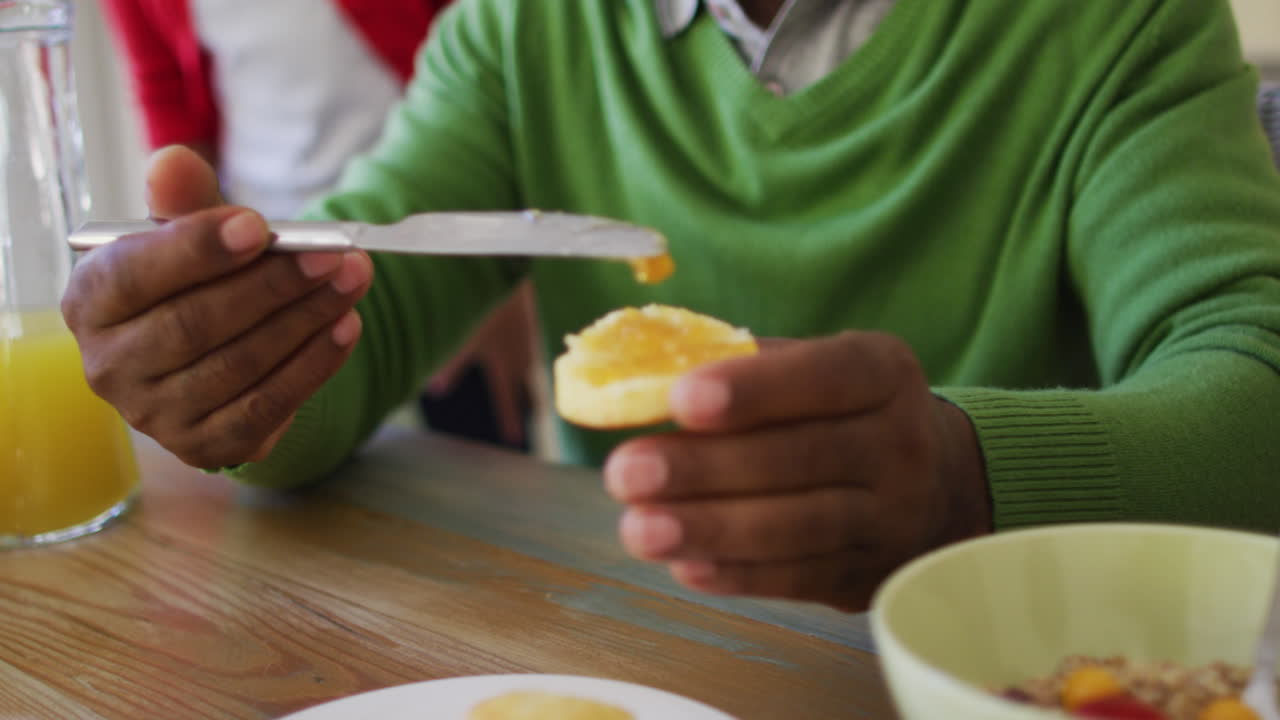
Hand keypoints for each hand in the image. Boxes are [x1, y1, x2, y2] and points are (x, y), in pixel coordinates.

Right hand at [60, 146, 374, 467]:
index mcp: (90, 302)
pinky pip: (267, 406)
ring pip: (238, 365)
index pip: (133, 274)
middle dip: (272, 285)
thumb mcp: (188, 235)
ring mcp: (155, 415)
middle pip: (195, 324)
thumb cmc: (198, 282)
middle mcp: (109, 366)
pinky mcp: (206, 445)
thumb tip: (173, 162)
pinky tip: (347, 327)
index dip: (197, 249)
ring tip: (352, 280)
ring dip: (305, 319)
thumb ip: (184, 202)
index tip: (258, 226)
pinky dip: (315, 365)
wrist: (220, 352)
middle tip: (331, 254)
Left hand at [426, 281, 536, 445]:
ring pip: (530, 363)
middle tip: (531, 414)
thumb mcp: (462, 336)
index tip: (514, 440)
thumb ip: (451, 365)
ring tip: (527, 384)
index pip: (507, 400)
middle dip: (527, 401)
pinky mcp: (527, 315)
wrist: (508, 265)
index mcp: (505, 364)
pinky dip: (525, 351)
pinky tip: (521, 345)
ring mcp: (527, 333)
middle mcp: (521, 352)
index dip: (509, 420)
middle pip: (528, 384)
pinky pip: (528, 342)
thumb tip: (436, 390)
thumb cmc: (484, 303)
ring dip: (527, 376)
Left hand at [603, 332, 990, 611]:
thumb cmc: (835, 411)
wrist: (932, 484)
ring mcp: (892, 516)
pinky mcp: (869, 574)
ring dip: (712, 530)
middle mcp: (901, 442)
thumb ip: (739, 368)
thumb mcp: (809, 367)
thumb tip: (638, 385)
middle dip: (707, 468)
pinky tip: (686, 565)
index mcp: (883, 371)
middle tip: (627, 474)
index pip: (826, 376)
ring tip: (639, 528)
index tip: (681, 400)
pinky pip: (800, 578)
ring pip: (800, 527)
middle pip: (802, 457)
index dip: (755, 390)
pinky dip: (739, 574)